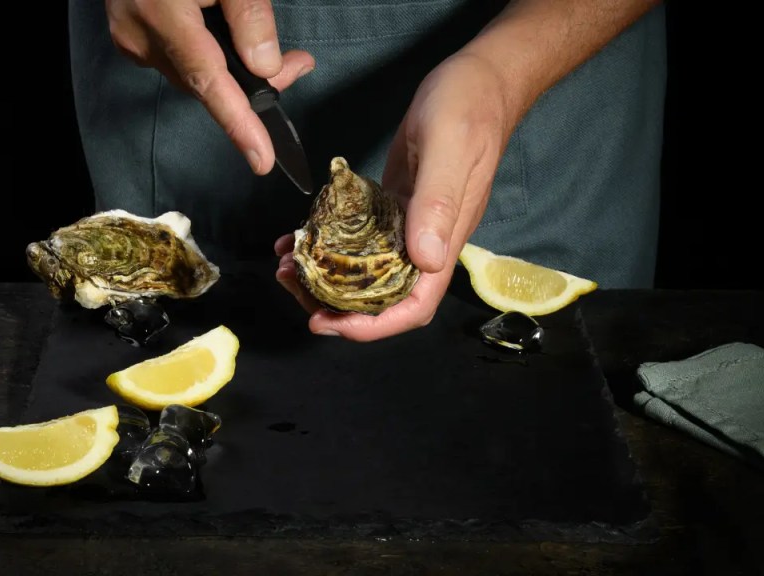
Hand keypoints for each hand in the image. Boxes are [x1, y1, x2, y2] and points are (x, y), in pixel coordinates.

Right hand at [106, 0, 314, 173]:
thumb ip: (249, 13)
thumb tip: (265, 67)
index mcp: (163, 13)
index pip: (209, 82)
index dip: (238, 124)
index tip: (261, 160)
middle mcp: (140, 35)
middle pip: (206, 81)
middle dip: (254, 84)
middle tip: (300, 65)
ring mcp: (129, 37)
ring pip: (193, 72)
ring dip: (233, 70)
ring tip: (279, 56)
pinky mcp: (128, 33)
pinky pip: (177, 58)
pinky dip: (209, 56)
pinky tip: (228, 38)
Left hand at [276, 52, 513, 340]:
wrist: (478, 79)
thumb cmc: (469, 110)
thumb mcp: (451, 151)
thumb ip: (437, 206)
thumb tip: (426, 261)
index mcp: (443, 241)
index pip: (412, 306)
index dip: (372, 326)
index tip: (327, 323)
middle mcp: (423, 242)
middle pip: (379, 296)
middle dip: (332, 302)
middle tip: (289, 282)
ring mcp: (406, 224)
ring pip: (363, 269)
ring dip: (323, 275)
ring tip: (285, 262)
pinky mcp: (391, 204)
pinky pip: (356, 236)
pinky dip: (326, 241)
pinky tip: (299, 233)